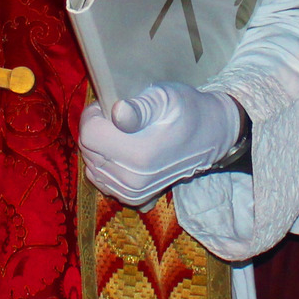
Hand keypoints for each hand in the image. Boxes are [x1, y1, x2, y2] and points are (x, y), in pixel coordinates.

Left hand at [77, 83, 244, 204]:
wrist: (210, 137)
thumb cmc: (187, 111)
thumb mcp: (165, 99)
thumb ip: (139, 107)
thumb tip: (117, 112)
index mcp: (139, 155)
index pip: (89, 135)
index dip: (93, 115)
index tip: (108, 105)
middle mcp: (133, 180)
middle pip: (88, 151)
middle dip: (96, 130)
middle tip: (118, 117)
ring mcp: (132, 193)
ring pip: (92, 166)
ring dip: (101, 147)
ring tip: (124, 134)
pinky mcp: (133, 199)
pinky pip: (101, 180)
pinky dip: (105, 164)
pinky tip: (123, 153)